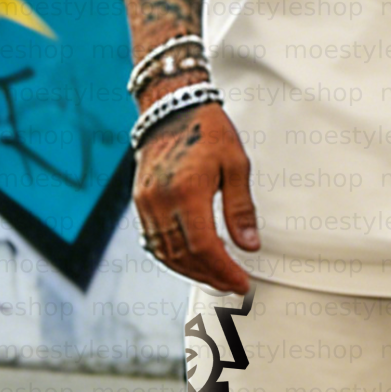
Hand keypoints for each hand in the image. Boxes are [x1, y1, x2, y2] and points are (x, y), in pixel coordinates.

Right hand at [132, 102, 259, 294]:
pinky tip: (193, 260)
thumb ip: (241, 209)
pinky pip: (154, 241)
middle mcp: (161, 200)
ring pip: (166, 253)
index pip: (205, 246)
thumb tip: (250, 246)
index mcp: (188, 190)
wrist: (172, 107)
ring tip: (217, 276)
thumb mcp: (236, 164)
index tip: (242, 283)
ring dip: (192, 271)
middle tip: (233, 284)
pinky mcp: (140, 202)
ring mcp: (146, 203)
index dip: (224, 271)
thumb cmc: (208, 130)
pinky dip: (174, 257)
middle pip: (184, 256)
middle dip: (211, 276)